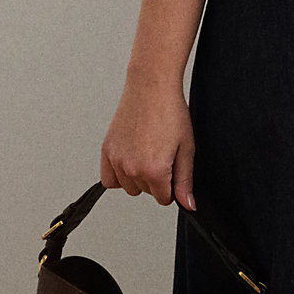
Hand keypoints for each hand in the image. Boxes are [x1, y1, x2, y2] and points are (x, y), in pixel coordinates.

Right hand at [100, 79, 195, 209]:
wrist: (151, 88)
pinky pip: (109, 179)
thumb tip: (188, 205)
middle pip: (146, 193)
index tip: (173, 167)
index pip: (164, 199)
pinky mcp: (106, 151)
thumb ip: (184, 181)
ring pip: (129, 187)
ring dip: (138, 177)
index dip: (172, 186)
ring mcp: (117, 160)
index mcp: (154, 171)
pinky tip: (130, 160)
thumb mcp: (186, 149)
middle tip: (161, 152)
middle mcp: (132, 169)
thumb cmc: (171, 113)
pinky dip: (118, 175)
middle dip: (156, 179)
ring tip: (147, 152)